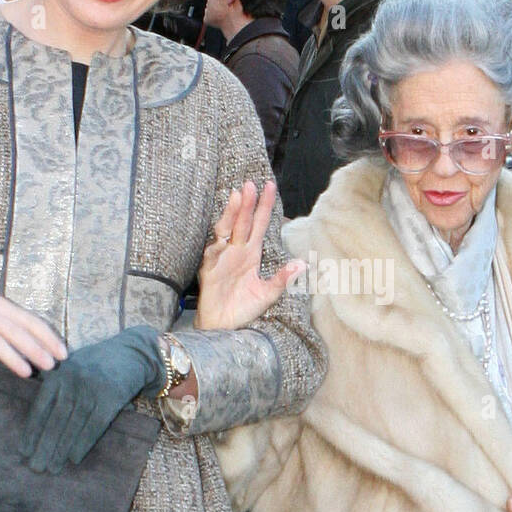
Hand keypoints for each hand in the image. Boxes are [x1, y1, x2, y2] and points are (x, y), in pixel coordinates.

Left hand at [19, 325, 165, 473]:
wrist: (133, 352)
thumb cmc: (98, 363)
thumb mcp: (71, 365)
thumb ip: (54, 382)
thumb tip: (34, 413)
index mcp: (59, 372)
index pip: (42, 406)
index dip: (32, 430)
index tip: (24, 450)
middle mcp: (73, 379)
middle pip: (56, 418)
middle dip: (44, 445)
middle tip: (35, 466)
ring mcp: (93, 388)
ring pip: (73, 424)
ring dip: (61, 449)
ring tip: (52, 467)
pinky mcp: (112, 397)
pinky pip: (94, 425)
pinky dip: (83, 443)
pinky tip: (74, 458)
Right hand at [195, 179, 304, 330]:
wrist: (223, 327)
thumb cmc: (243, 308)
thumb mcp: (267, 294)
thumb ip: (283, 279)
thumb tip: (302, 264)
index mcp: (251, 253)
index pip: (259, 224)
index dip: (264, 206)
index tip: (269, 186)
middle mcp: (236, 251)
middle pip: (242, 222)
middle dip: (247, 204)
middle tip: (252, 184)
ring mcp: (221, 258)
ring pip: (226, 231)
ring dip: (231, 215)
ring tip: (237, 197)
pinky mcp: (208, 270)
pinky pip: (212, 254)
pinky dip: (217, 245)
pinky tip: (222, 237)